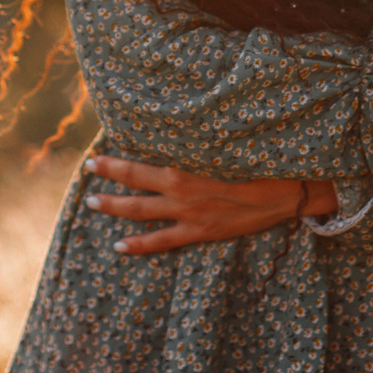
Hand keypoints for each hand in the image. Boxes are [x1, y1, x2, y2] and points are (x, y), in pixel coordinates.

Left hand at [80, 155, 339, 253]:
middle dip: (108, 174)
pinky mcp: (199, 232)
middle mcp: (180, 189)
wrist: (285, 192)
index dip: (116, 158)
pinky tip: (119, 246)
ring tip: (92, 204)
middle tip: (87, 169)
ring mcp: (187, 214)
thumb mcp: (225, 145)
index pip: (142, 158)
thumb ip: (198, 141)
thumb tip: (178, 126)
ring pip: (140, 212)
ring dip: (114, 207)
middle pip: (134, 181)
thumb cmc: (257, 161)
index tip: (96, 152)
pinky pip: (161, 242)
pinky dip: (138, 245)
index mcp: (186, 164)